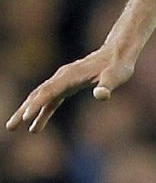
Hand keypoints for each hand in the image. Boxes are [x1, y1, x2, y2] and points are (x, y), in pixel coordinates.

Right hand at [6, 46, 134, 133]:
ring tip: (12, 127)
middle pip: (38, 95)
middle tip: (10, 127)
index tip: (26, 117)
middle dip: (23, 111)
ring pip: (40, 97)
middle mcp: (61, 78)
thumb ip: (107, 86)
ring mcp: (62, 81)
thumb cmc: (118, 67)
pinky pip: (50, 100)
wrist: (117, 54)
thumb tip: (101, 95)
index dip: (37, 105)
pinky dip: (42, 111)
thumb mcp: (116, 77)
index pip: (49, 92)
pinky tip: (36, 125)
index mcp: (70, 76)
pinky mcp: (67, 86)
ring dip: (27, 112)